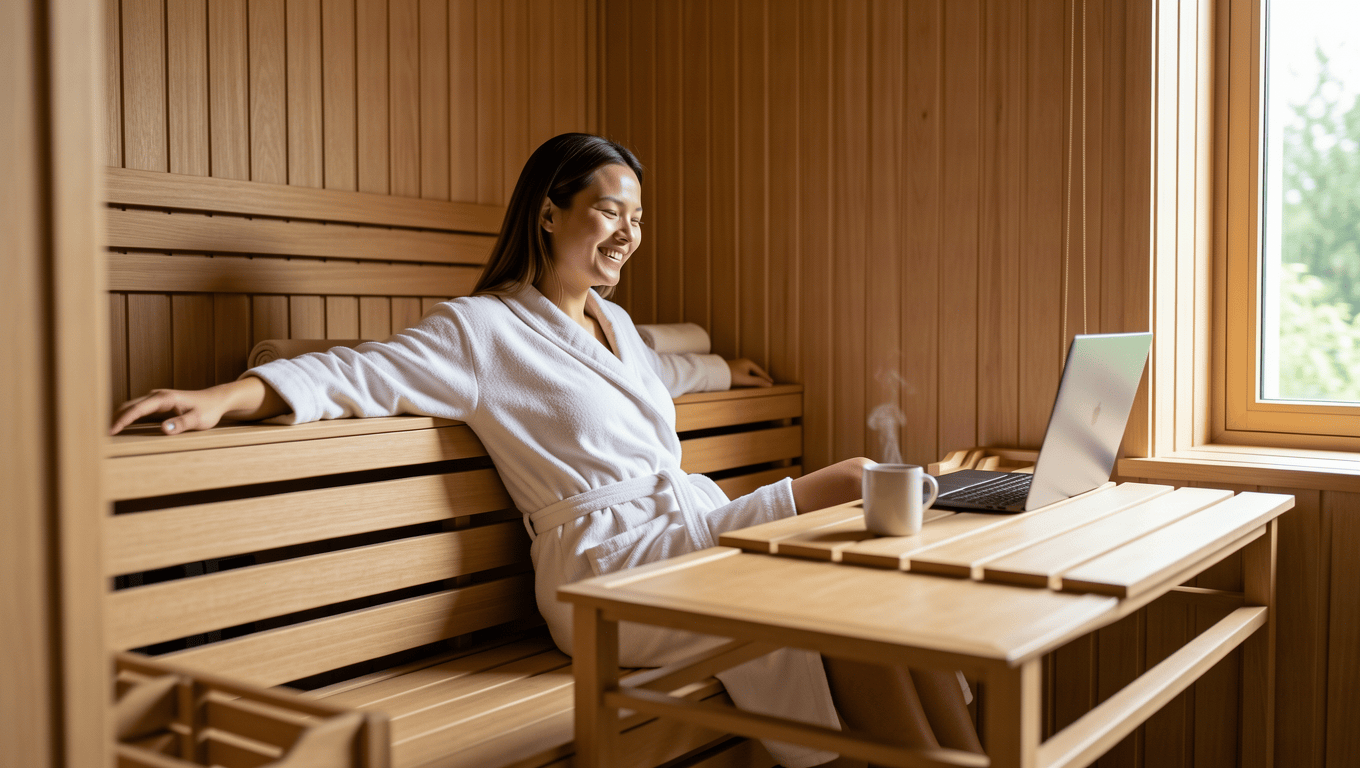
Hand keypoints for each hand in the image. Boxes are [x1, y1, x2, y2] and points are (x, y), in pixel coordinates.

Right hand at [109, 377, 283, 435]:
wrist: (216, 400)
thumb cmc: (208, 410)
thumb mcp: (198, 420)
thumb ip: (181, 424)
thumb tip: (163, 429)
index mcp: (164, 398)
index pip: (137, 409)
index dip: (122, 420)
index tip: (110, 431)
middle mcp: (157, 396)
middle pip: (128, 406)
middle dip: (113, 418)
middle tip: (98, 436)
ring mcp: (156, 399)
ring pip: (131, 407)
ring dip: (118, 417)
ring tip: (104, 433)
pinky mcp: (158, 405)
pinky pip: (137, 410)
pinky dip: (126, 417)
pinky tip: (119, 428)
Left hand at [726, 358, 773, 387]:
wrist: (717, 374)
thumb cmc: (732, 375)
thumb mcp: (747, 380)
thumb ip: (758, 382)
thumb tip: (769, 384)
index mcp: (748, 362)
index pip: (760, 371)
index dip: (766, 377)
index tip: (772, 382)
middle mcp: (744, 362)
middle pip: (755, 371)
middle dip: (761, 376)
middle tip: (767, 382)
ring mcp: (738, 365)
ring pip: (750, 372)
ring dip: (755, 377)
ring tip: (760, 383)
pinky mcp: (734, 369)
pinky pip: (745, 373)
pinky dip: (749, 378)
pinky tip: (749, 382)